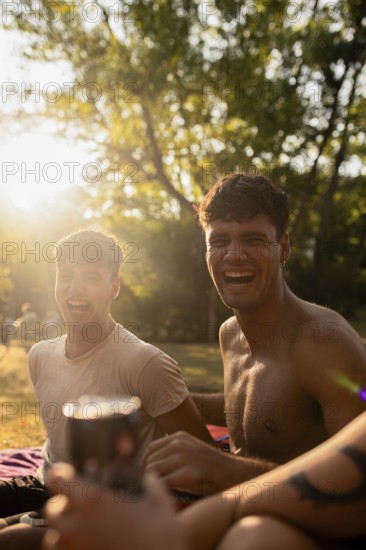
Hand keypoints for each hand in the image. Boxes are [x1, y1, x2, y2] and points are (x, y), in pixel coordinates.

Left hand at [43, 464, 186, 549]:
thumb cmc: (161, 536)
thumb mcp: (159, 502)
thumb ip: (148, 484)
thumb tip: (147, 477)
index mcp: (92, 502)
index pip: (58, 480)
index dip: (62, 474)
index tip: (68, 473)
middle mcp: (75, 527)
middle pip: (51, 510)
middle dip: (62, 504)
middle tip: (80, 503)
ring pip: (52, 538)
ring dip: (62, 530)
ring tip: (82, 529)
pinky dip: (68, 549)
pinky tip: (87, 546)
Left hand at [144, 431, 242, 494]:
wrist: (233, 474)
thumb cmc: (210, 466)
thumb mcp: (191, 449)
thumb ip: (172, 450)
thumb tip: (147, 460)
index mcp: (179, 437)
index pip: (150, 448)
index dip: (145, 463)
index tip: (146, 476)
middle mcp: (178, 444)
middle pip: (149, 460)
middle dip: (146, 475)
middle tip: (151, 488)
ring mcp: (182, 458)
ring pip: (152, 471)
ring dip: (152, 484)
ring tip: (158, 493)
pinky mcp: (186, 475)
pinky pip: (161, 484)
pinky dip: (160, 492)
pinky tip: (166, 497)